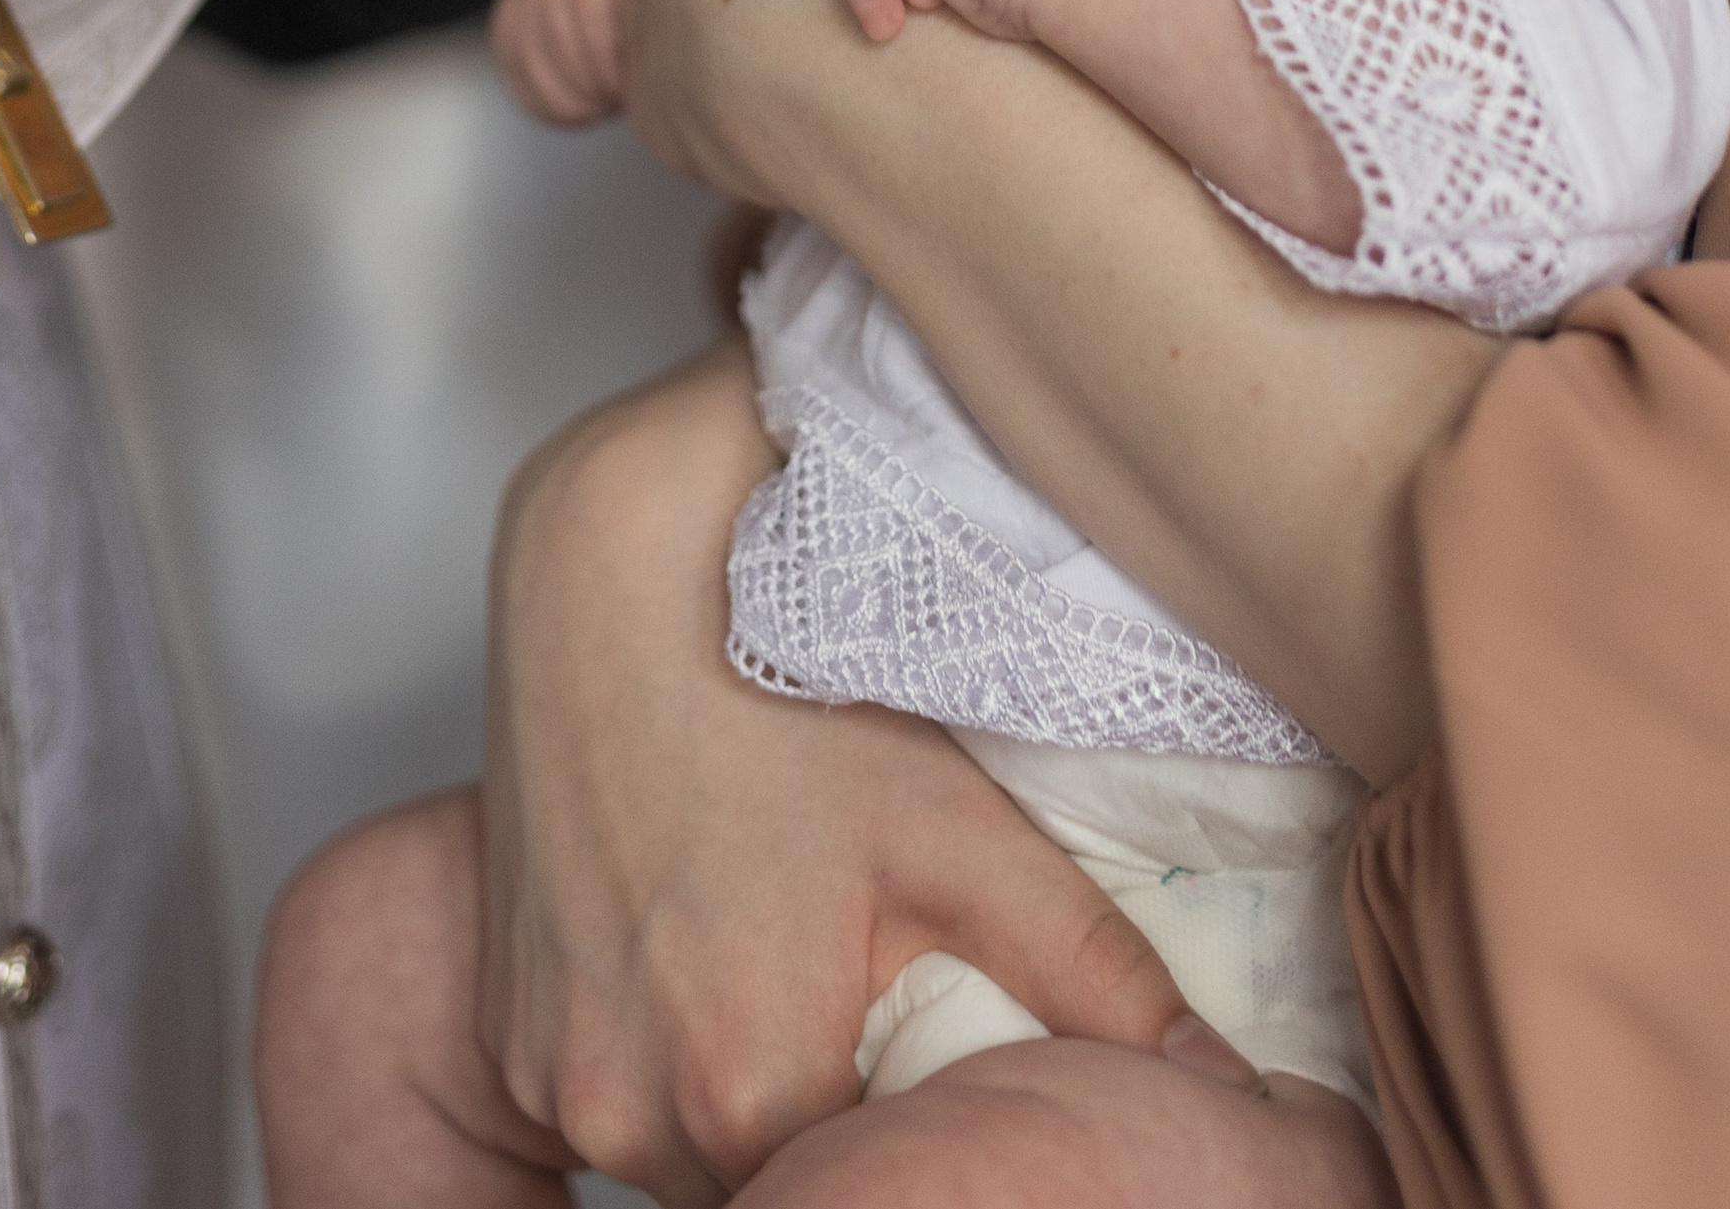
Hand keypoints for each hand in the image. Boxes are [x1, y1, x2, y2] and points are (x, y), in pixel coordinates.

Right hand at [480, 343, 1244, 1203]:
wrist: (598, 581)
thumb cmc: (776, 689)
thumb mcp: (954, 825)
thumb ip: (1093, 970)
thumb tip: (1221, 1081)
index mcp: (752, 1087)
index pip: (873, 1192)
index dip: (915, 1137)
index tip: (930, 1061)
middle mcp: (631, 1114)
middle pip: (776, 1184)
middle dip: (832, 1120)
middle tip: (866, 1001)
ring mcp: (553, 1084)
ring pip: (689, 1154)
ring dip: (743, 1092)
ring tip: (782, 960)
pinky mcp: (508, 1042)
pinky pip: (609, 1101)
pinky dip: (661, 1055)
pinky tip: (700, 942)